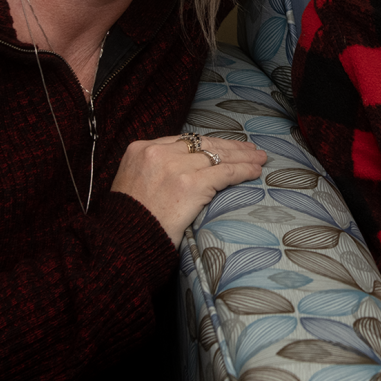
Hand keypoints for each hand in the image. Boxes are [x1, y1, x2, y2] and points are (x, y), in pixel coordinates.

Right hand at [111, 135, 266, 242]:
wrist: (122, 241)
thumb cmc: (127, 220)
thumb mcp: (130, 183)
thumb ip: (152, 170)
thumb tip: (178, 171)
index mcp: (140, 149)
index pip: (183, 140)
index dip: (207, 143)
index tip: (221, 146)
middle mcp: (158, 152)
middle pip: (202, 143)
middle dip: (229, 145)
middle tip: (248, 148)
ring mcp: (175, 166)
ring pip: (218, 155)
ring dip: (242, 156)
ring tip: (258, 158)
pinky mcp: (191, 184)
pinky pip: (225, 172)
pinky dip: (244, 170)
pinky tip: (255, 170)